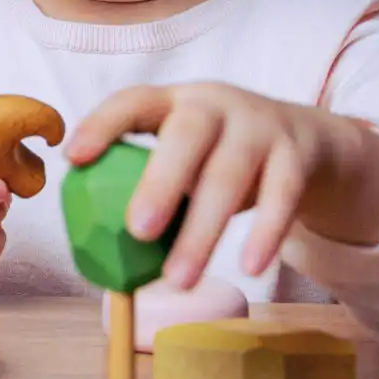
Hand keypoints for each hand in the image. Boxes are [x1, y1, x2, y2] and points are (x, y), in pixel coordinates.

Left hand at [66, 83, 378, 289]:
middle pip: (187, 135)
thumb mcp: (182, 153)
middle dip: (160, 182)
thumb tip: (97, 247)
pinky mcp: (296, 155)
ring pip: (230, 174)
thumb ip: (146, 182)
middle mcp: (214, 105)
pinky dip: (265, 232)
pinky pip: (283, 194)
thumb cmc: (216, 154)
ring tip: (179, 278)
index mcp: (173, 101)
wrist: (304, 139)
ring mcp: (258, 126)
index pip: (132, 102)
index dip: (102, 125)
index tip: (73, 157)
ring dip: (203, 230)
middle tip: (137, 231)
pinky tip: (249, 268)